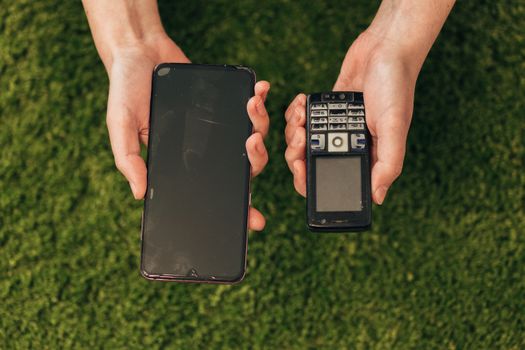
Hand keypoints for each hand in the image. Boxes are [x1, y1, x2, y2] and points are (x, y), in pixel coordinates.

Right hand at [105, 36, 269, 230]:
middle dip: (256, 158)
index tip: (255, 220)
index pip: (213, 190)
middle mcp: (205, 149)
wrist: (139, 51)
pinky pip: (249, 108)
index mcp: (182, 163)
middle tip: (252, 141)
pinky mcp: (224, 103)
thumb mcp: (120, 125)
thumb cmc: (126, 91)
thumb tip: (138, 193)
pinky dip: (258, 100)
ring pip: (251, 137)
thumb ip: (127, 158)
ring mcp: (218, 127)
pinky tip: (260, 90)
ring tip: (251, 105)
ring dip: (259, 123)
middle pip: (242, 166)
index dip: (236, 206)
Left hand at [285, 31, 417, 203]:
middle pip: (309, 163)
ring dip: (294, 130)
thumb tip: (378, 197)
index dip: (311, 181)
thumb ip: (388, 163)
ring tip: (302, 115)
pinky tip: (302, 103)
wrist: (385, 48)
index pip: (333, 181)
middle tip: (300, 135)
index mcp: (365, 156)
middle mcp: (348, 145)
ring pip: (300, 142)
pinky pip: (299, 119)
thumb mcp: (395, 127)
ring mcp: (333, 128)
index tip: (300, 167)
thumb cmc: (396, 87)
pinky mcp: (324, 111)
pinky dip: (295, 113)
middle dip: (297, 153)